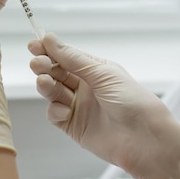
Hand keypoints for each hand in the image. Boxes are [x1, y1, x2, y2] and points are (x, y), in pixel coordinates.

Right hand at [28, 33, 170, 169]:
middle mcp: (86, 86)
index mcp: (95, 69)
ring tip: (45, 82)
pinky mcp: (74, 126)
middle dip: (45, 66)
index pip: (66, 56)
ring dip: (46, 86)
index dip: (49, 50)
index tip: (34, 45)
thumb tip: (51, 39)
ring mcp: (80, 106)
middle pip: (56, 72)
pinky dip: (55, 110)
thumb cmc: (133, 102)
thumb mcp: (103, 73)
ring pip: (53, 91)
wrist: (145, 139)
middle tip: (37, 63)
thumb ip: (73, 59)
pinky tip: (65, 110)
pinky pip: (55, 114)